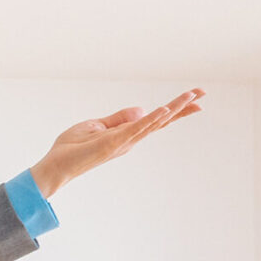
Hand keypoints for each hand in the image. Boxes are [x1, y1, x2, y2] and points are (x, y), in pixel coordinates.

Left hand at [29, 89, 204, 199]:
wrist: (56, 165)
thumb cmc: (72, 147)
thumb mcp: (97, 126)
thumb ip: (119, 118)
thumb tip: (141, 109)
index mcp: (126, 134)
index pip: (154, 119)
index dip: (174, 108)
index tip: (193, 97)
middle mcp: (130, 139)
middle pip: (162, 121)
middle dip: (183, 108)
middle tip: (203, 95)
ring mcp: (124, 141)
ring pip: (154, 122)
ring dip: (174, 109)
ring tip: (193, 96)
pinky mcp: (114, 142)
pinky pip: (136, 128)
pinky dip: (151, 119)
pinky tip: (166, 110)